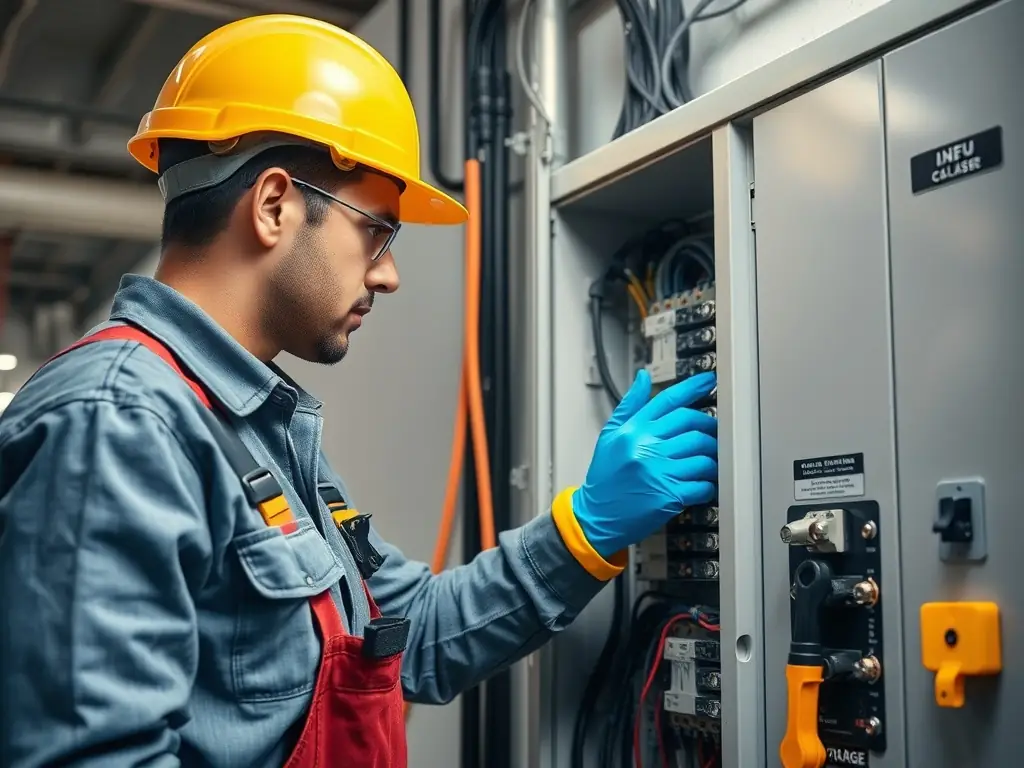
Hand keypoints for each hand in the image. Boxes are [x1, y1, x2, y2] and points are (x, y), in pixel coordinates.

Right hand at [572, 369, 717, 557]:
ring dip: (712, 459)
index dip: (693, 387)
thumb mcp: (610, 436)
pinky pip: (703, 484)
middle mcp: (646, 447)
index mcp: (634, 430)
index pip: (668, 400)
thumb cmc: (604, 478)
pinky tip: (703, 485)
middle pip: (693, 425)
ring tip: (709, 463)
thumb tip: (643, 378)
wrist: (596, 516)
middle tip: (713, 433)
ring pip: (703, 455)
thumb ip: (629, 406)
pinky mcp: (669, 496)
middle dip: (709, 428)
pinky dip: (708, 485)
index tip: (709, 381)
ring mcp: (659, 471)